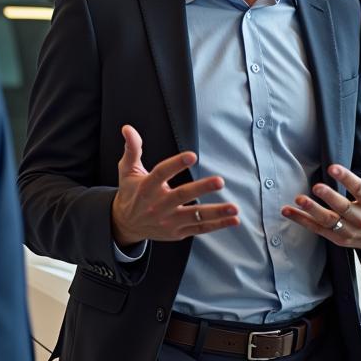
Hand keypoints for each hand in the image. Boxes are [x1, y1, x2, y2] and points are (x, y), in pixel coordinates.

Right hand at [111, 125, 239, 245]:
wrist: (126, 225)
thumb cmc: (131, 193)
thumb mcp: (127, 171)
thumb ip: (132, 149)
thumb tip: (128, 128)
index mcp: (147, 188)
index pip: (161, 174)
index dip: (176, 164)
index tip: (192, 156)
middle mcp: (158, 205)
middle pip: (182, 196)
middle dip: (202, 188)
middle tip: (220, 181)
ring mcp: (169, 221)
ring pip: (195, 216)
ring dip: (216, 212)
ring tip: (234, 208)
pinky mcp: (178, 232)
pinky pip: (200, 228)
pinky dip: (217, 225)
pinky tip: (233, 220)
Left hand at [281, 136, 360, 252]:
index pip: (359, 189)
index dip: (346, 178)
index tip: (333, 168)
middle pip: (344, 207)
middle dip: (329, 197)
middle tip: (316, 186)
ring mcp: (350, 230)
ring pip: (329, 221)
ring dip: (312, 211)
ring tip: (299, 199)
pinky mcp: (338, 238)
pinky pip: (318, 229)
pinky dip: (302, 221)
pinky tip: (288, 211)